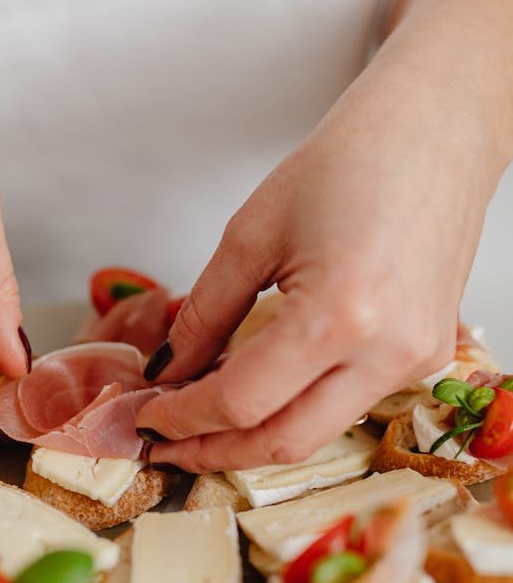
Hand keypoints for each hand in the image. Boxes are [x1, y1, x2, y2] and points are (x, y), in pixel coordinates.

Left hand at [135, 49, 505, 471]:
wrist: (436, 130)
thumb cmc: (350, 161)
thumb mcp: (251, 233)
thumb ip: (203, 314)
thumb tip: (167, 373)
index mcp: (338, 315)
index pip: (241, 402)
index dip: (182, 417)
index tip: (146, 414)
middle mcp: (387, 352)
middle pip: (282, 443)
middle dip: (212, 452)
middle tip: (163, 444)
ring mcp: (416, 360)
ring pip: (318, 434)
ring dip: (252, 438)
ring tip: (199, 423)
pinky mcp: (428, 355)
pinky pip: (350, 404)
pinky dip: (296, 408)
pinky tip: (259, 393)